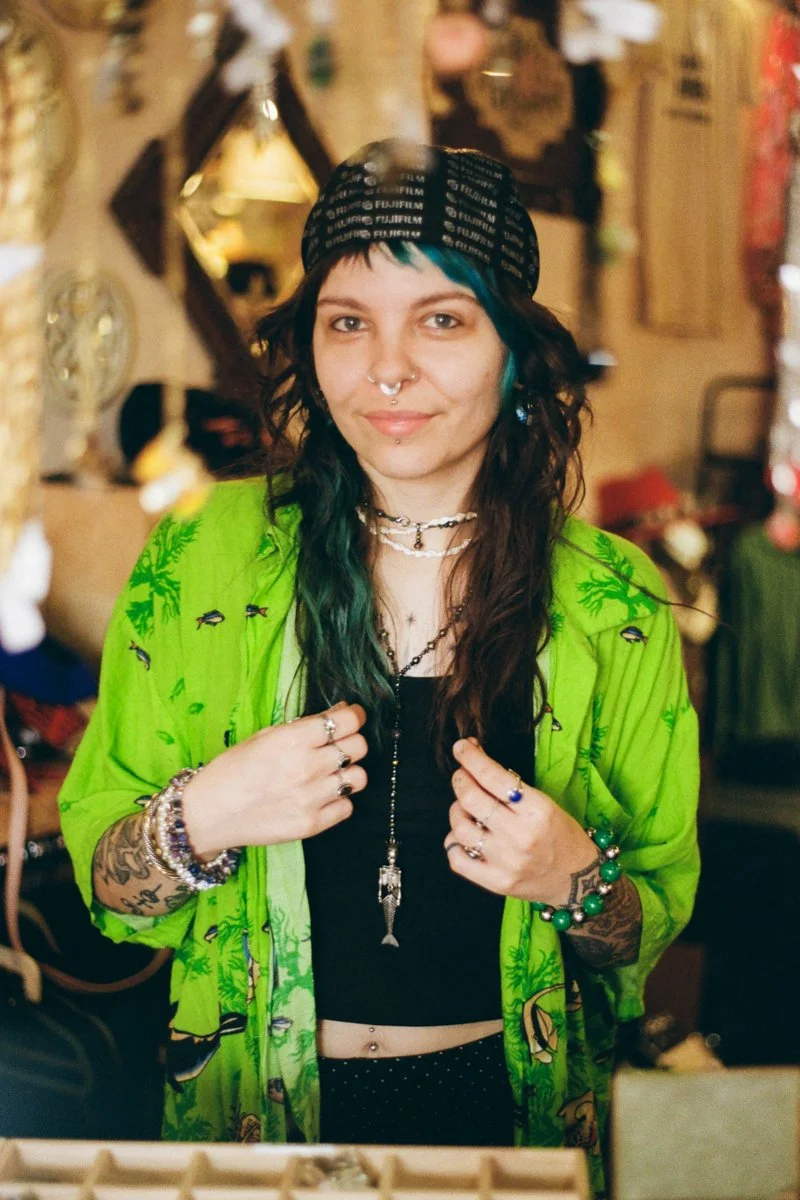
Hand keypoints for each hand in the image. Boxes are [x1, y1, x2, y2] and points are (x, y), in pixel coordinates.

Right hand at [182, 700, 367, 855]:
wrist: (209, 814)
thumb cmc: (233, 770)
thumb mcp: (265, 736)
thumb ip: (304, 725)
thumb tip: (340, 711)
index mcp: (292, 739)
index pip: (346, 721)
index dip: (355, 716)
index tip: (353, 717)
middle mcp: (307, 767)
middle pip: (359, 748)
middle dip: (352, 742)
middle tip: (339, 746)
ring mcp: (311, 798)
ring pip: (359, 778)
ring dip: (348, 773)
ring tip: (330, 774)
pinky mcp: (312, 824)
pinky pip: (347, 807)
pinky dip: (339, 801)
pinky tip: (321, 796)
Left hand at [444, 738, 595, 904]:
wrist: (578, 879)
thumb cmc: (562, 835)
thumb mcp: (546, 803)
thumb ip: (512, 788)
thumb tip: (476, 763)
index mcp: (537, 810)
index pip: (493, 777)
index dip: (471, 758)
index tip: (461, 748)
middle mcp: (519, 835)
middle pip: (471, 799)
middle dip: (460, 780)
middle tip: (462, 776)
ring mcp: (505, 861)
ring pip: (460, 827)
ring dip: (456, 811)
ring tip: (465, 809)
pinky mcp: (495, 882)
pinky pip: (457, 859)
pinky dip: (453, 842)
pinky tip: (463, 836)